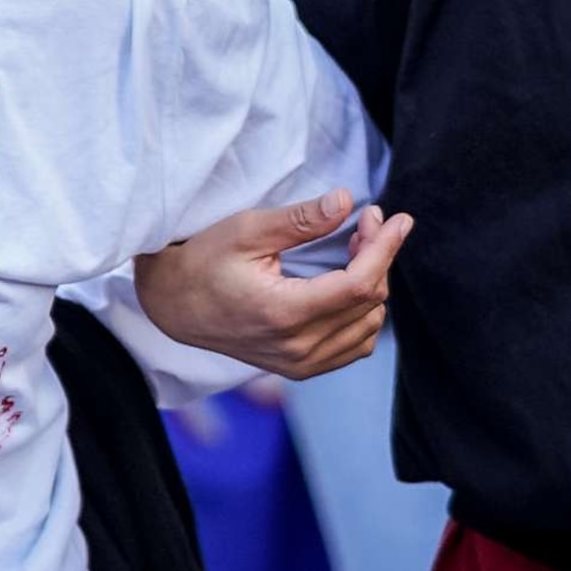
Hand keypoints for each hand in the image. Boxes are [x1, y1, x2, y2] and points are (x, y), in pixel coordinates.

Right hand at [133, 191, 412, 379]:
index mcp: (284, 313)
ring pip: (369, 328)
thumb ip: (300, 220)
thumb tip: (346, 201)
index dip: (385, 248)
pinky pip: (354, 346)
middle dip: (378, 257)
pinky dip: (363, 315)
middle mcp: (297, 348)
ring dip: (373, 285)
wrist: (174, 306)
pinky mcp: (301, 369)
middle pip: (369, 304)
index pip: (360, 285)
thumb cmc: (204, 261)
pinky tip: (349, 284)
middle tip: (365, 221)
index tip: (397, 218)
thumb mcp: (247, 230)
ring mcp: (300, 364)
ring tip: (355, 249)